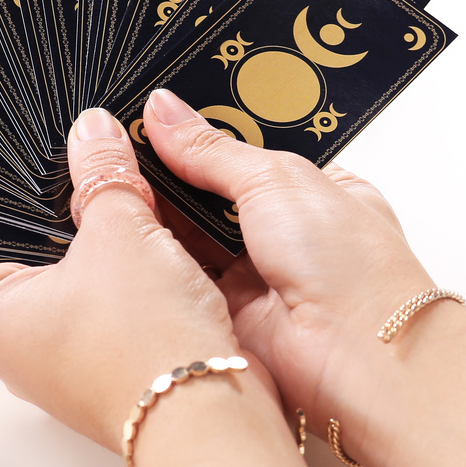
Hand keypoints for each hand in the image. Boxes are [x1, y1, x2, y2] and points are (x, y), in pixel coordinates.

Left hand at [0, 107, 316, 466]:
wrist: (210, 416)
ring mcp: (68, 362)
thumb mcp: (123, 230)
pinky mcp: (115, 369)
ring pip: (90, 279)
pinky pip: (122, 308)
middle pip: (48, 250)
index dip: (42, 186)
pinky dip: (143, 284)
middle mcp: (19, 347)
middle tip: (114, 184)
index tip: (74, 158)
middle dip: (87, 216)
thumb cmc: (146, 348)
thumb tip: (94, 132)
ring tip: (146, 224)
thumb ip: (104, 173)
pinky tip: (168, 265)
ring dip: (121, 250)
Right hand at [140, 89, 435, 455]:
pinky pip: (179, 278)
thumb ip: (213, 149)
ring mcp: (255, 274)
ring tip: (107, 177)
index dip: (198, 133)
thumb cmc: (352, 266)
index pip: (243, 149)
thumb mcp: (277, 180)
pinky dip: (156, 259)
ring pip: (189, 236)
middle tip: (116, 141)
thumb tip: (164, 110)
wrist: (358, 355)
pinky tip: (120, 230)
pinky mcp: (226, 314)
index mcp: (312, 187)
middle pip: (210, 192)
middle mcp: (284, 231)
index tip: (148, 113)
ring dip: (158, 216)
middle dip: (170, 174)